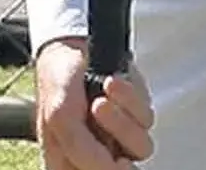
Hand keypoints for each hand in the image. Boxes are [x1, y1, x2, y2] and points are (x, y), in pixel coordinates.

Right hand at [34, 37, 154, 169]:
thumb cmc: (58, 83)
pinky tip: (111, 85)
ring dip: (120, 121)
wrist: (74, 48)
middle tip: (105, 132)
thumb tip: (110, 167)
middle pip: (123, 169)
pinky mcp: (136, 118)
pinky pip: (146, 118)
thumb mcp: (59, 116)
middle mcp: (98, 154)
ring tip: (100, 101)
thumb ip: (80, 148)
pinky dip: (129, 100)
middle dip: (114, 145)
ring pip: (141, 148)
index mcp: (70, 162)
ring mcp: (119, 137)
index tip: (113, 162)